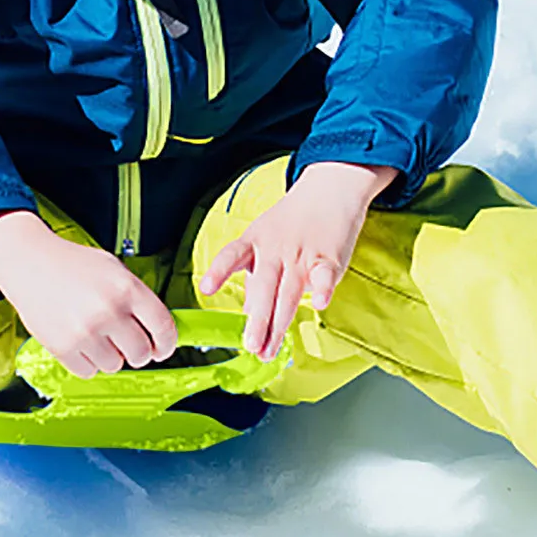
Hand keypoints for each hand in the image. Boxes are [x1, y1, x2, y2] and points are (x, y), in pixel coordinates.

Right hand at [0, 211, 177, 378]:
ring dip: (110, 356)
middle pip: (141, 353)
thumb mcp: (114, 269)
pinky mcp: (63, 347)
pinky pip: (89, 372)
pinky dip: (88, 362)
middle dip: (138, 352)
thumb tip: (160, 330)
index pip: (163, 327)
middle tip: (128, 343)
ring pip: (115, 365)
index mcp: (127, 288)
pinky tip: (80, 342)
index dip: (167, 343)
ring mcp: (85, 331)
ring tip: (97, 335)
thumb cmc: (72, 265)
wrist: (29, 262)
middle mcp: (108, 311)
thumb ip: (138, 298)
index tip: (163, 348)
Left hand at [196, 161, 397, 361]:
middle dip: (257, 319)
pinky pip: (324, 274)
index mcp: (255, 241)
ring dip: (280, 322)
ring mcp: (301, 253)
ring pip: (289, 290)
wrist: (330, 188)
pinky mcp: (328, 256)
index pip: (232, 255)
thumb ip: (256, 276)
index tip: (206, 289)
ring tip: (270, 348)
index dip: (219, 271)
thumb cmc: (294, 220)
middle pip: (264, 286)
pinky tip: (319, 304)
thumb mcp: (265, 240)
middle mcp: (275, 249)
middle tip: (251, 346)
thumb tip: (248, 310)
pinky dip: (322, 288)